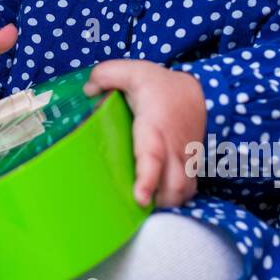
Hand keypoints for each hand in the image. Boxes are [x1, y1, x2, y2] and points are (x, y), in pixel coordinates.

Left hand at [84, 60, 207, 207]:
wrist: (191, 91)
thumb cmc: (157, 84)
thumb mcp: (131, 70)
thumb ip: (106, 75)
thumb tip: (87, 91)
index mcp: (154, 126)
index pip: (153, 156)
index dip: (147, 179)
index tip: (140, 198)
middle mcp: (172, 147)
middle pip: (173, 184)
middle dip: (157, 202)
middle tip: (133, 208)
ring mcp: (184, 158)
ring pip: (183, 191)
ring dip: (165, 203)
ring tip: (143, 206)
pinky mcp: (190, 166)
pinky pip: (188, 190)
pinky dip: (175, 200)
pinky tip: (157, 201)